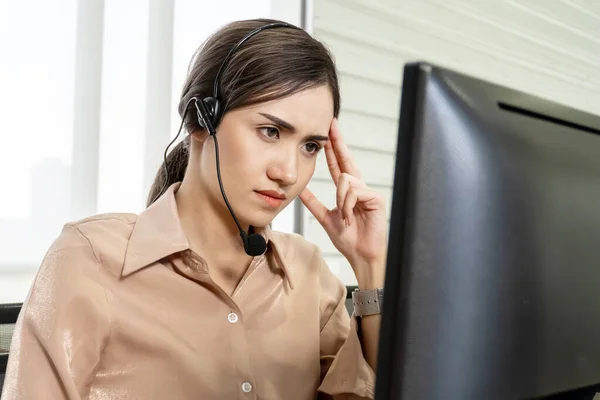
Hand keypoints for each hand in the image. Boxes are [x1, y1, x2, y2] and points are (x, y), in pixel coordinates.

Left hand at [299, 118, 387, 287]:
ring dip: (340, 199)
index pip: (338, 165)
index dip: (332, 149)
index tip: (326, 133)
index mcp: (348, 192)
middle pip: (347, 160)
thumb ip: (314, 202)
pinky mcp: (376, 198)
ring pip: (345, 179)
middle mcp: (359, 188)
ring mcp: (369, 192)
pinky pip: (355, 191)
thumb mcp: (326, 217)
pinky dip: (348, 205)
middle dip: (338, 142)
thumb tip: (300, 189)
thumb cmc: (349, 239)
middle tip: (330, 124)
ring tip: (344, 217)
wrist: (362, 255)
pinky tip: (350, 217)